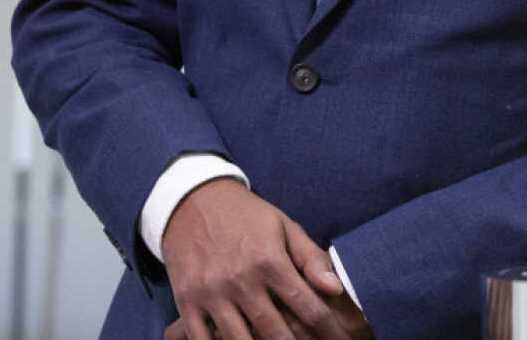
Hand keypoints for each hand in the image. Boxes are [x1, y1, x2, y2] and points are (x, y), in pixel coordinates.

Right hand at [158, 178, 356, 339]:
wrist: (193, 200)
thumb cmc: (246, 216)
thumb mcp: (284, 227)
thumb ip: (311, 259)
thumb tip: (336, 290)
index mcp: (270, 260)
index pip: (308, 308)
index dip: (329, 331)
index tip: (340, 339)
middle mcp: (241, 280)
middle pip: (277, 334)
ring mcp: (211, 293)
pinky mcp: (187, 301)